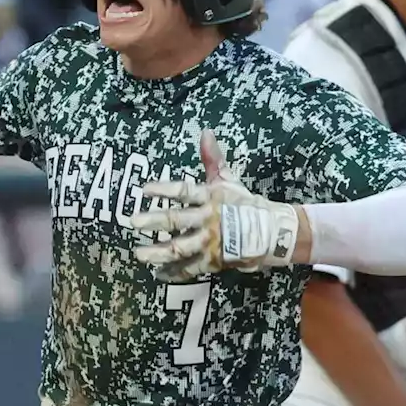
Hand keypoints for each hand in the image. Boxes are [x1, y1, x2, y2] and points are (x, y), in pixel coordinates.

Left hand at [130, 129, 300, 281]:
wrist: (272, 232)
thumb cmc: (245, 203)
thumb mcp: (228, 179)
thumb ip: (212, 159)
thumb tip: (205, 132)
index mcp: (210, 197)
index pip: (184, 191)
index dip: (165, 189)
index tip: (145, 189)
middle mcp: (208, 219)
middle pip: (176, 220)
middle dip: (153, 221)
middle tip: (133, 222)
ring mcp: (210, 242)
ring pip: (180, 248)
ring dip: (158, 252)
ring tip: (139, 254)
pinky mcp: (214, 260)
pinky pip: (191, 268)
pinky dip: (175, 272)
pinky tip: (159, 274)